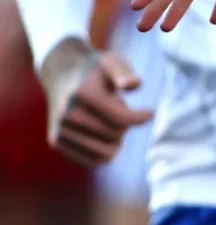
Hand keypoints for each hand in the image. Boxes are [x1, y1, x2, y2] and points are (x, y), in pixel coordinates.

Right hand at [38, 38, 152, 167]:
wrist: (62, 74)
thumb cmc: (95, 69)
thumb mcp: (113, 63)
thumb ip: (125, 73)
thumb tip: (134, 85)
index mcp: (83, 94)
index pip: (121, 118)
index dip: (141, 117)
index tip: (150, 112)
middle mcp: (68, 114)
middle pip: (115, 135)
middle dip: (125, 124)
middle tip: (117, 109)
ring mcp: (60, 130)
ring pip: (105, 153)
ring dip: (115, 140)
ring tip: (109, 122)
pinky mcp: (56, 142)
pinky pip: (90, 162)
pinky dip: (104, 152)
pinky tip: (102, 135)